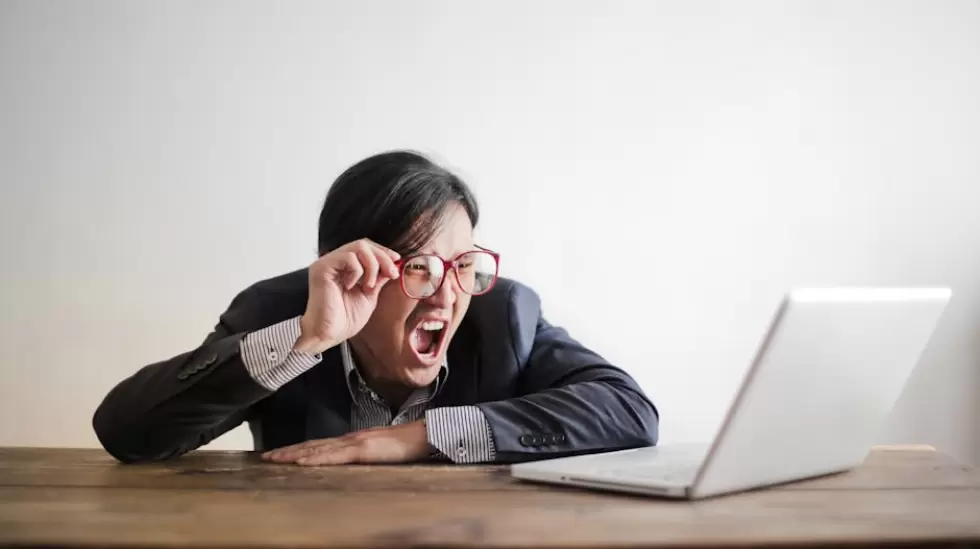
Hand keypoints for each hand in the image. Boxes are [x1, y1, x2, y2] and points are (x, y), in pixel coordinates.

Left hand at [261, 421, 429, 465]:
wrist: (424, 435)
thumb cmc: (407, 444)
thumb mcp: (380, 452)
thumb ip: (365, 455)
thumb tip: (352, 462)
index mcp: (353, 441)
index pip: (320, 445)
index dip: (300, 449)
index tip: (281, 454)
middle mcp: (350, 439)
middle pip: (313, 445)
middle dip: (288, 451)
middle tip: (266, 456)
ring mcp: (355, 442)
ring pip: (318, 448)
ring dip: (294, 454)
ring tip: (275, 458)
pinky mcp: (363, 449)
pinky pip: (334, 455)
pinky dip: (315, 458)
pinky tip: (302, 461)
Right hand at [294, 239, 400, 353]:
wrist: (328, 334)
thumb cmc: (344, 320)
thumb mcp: (369, 296)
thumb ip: (378, 279)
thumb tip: (392, 266)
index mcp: (344, 267)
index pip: (365, 248)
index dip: (382, 252)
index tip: (396, 261)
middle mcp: (334, 262)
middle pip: (364, 244)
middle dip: (382, 257)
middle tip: (392, 273)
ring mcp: (327, 263)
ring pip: (358, 247)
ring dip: (372, 265)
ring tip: (369, 286)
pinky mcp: (322, 268)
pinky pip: (348, 257)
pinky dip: (357, 271)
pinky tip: (352, 286)